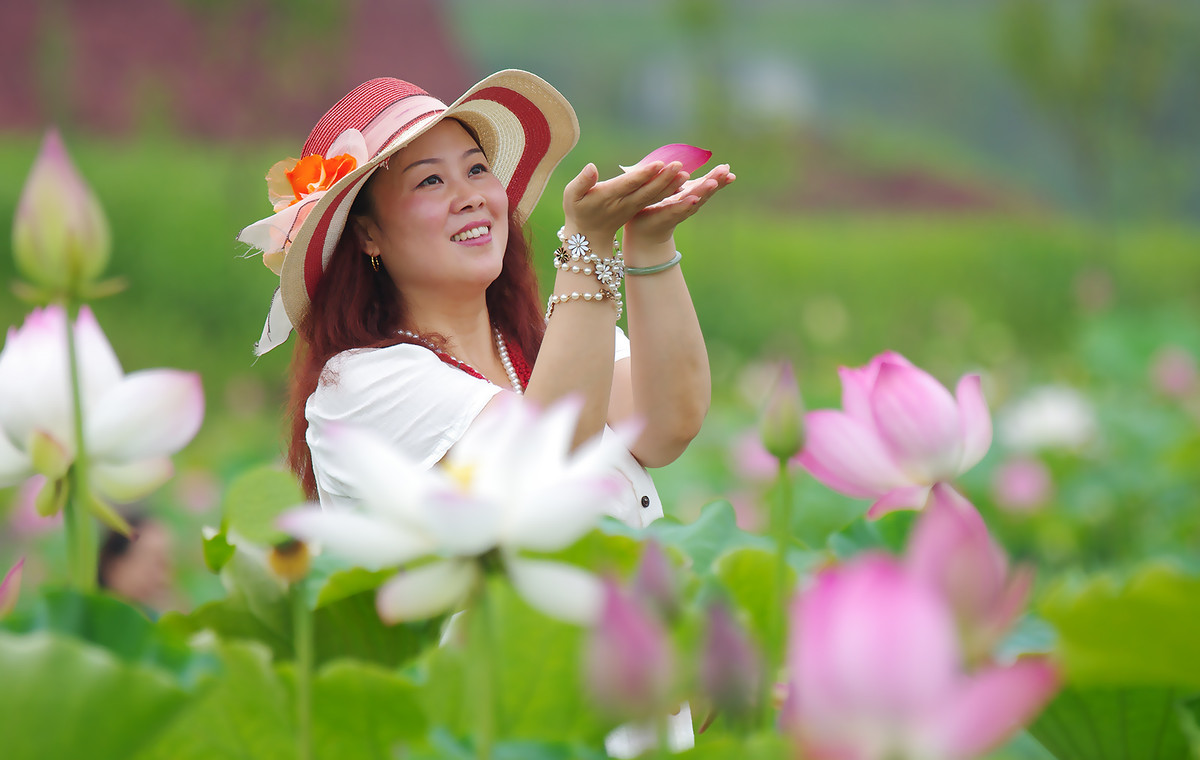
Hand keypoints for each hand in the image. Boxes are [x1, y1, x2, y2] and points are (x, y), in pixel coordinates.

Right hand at [562, 161, 687, 242]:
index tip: (658, 164)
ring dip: (670, 185)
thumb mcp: (571, 195)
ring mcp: (633, 207)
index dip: (644, 175)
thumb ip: (582, 182)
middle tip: (679, 165)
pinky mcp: (638, 208)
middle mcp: (624, 203)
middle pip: (647, 190)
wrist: (587, 236)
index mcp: (608, 197)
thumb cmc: (577, 210)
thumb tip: (591, 167)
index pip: (629, 184)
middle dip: (663, 178)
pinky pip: (655, 199)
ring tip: (685, 173)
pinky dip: (668, 192)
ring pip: (654, 196)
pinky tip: (681, 183)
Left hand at [624, 164, 735, 245]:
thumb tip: (684, 160)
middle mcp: (687, 205)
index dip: (717, 177)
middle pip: (704, 192)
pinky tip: (694, 199)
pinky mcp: (665, 218)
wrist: (644, 232)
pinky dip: (686, 206)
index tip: (728, 168)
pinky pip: (676, 211)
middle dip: (716, 182)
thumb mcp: (670, 189)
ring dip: (704, 192)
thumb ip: (677, 176)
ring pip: (694, 201)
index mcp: (689, 195)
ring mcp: (678, 212)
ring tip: (713, 183)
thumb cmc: (657, 208)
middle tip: (727, 172)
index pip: (705, 184)